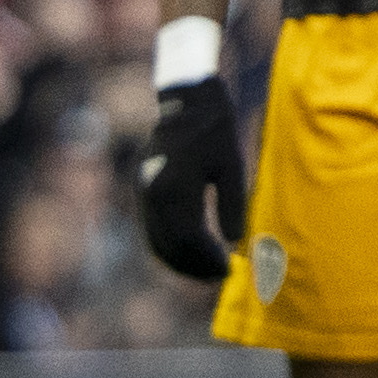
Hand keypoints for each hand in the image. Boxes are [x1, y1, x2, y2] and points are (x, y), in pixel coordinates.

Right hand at [137, 75, 242, 278]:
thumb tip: (234, 241)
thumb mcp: (233, 166)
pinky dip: (171, 246)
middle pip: (168, 245)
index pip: (188, 238)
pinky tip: (193, 252)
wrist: (186, 102)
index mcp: (174, 187)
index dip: (207, 259)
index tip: (230, 270)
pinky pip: (153, 229)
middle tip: (221, 275)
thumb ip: (233, 205)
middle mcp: (152, 193)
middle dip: (194, 266)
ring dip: (181, 260)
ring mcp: (143, 192)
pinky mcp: (143, 190)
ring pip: (156, 241)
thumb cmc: (216, 132)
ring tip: (209, 270)